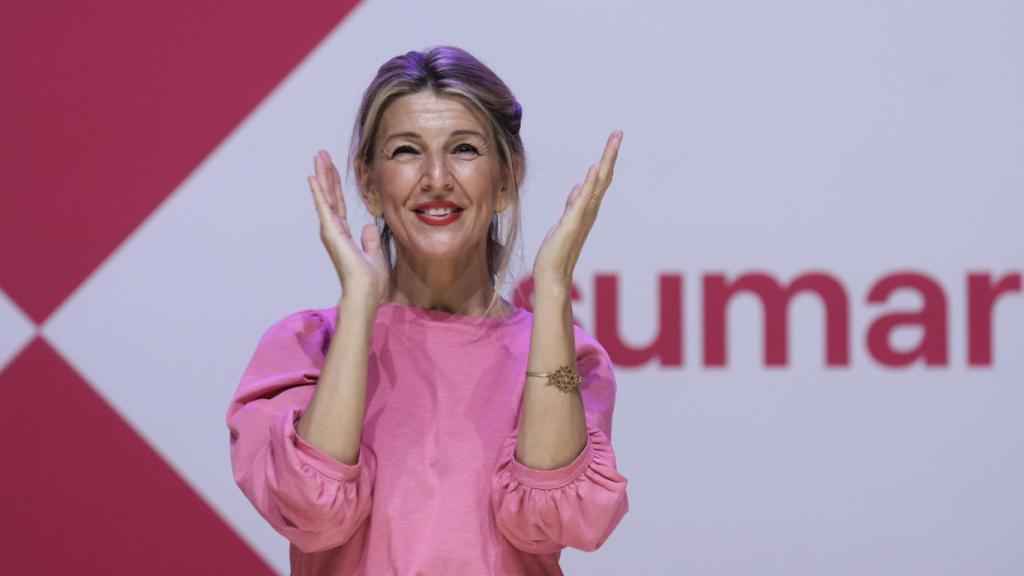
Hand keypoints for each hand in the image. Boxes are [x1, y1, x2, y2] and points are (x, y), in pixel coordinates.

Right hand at [307, 150, 388, 303]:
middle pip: (330, 196)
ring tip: (318, 156)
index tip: (332, 168)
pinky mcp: (331, 232)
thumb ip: (370, 240)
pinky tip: (313, 176)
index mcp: (344, 234)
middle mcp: (334, 230)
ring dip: (321, 175)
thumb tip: (368, 226)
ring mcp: (331, 230)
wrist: (365, 292)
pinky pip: (324, 207)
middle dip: (326, 174)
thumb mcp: (374, 255)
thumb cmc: (370, 280)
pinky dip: (318, 192)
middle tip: (321, 154)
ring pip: (325, 196)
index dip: (335, 185)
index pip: (338, 204)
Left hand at [532, 130, 622, 290]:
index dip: (606, 159)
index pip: (599, 179)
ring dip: (605, 162)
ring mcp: (582, 216)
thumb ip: (573, 204)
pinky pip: (583, 200)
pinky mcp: (571, 223)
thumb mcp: (564, 221)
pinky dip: (591, 184)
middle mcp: (589, 210)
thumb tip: (579, 187)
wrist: (552, 274)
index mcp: (586, 208)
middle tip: (618, 133)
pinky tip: (596, 169)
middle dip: (610, 154)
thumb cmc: (557, 250)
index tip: (613, 140)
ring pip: (597, 185)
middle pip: (603, 177)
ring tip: (613, 143)